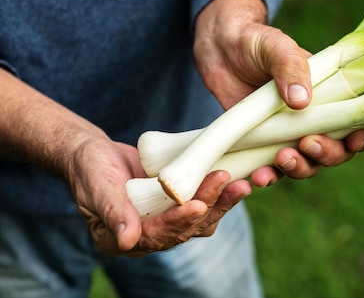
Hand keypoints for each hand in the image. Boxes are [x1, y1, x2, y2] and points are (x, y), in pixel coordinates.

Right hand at [69, 138, 251, 255]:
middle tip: (226, 182)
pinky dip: (219, 193)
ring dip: (221, 201)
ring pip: (200, 219)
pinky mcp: (178, 205)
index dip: (177, 222)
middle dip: (208, 205)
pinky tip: (236, 179)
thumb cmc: (91, 168)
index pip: (155, 236)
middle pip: (185, 229)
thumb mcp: (98, 186)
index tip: (197, 205)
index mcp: (123, 239)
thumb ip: (114, 211)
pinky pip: (202, 202)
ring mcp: (165, 220)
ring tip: (240, 183)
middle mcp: (147, 236)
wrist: (96, 154)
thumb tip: (127, 241)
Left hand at [193, 0, 363, 184]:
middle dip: (327, 155)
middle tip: (307, 145)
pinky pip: (272, 169)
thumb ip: (291, 68)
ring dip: (299, 168)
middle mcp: (314, 117)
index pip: (358, 122)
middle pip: (336, 151)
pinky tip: (257, 176)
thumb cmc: (256, 41)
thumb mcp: (276, 47)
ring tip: (279, 160)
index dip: (361, 137)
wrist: (220, 47)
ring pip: (307, 164)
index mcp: (330, 93)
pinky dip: (269, 176)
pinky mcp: (262, 144)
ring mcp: (288, 133)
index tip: (352, 141)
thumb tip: (302, 101)